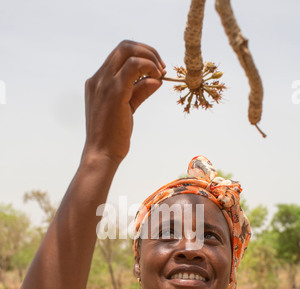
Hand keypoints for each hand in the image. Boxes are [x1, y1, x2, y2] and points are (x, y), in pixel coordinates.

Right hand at [83, 40, 165, 163]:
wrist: (102, 153)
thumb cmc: (112, 136)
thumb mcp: (127, 108)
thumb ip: (139, 92)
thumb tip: (157, 80)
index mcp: (98, 81)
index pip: (119, 54)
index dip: (141, 55)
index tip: (156, 68)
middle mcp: (98, 78)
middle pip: (124, 46)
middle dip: (148, 51)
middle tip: (162, 66)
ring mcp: (104, 83)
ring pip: (128, 50)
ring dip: (150, 57)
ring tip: (161, 72)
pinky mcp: (115, 92)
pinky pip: (134, 65)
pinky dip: (149, 66)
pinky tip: (157, 78)